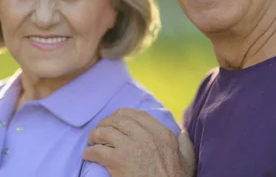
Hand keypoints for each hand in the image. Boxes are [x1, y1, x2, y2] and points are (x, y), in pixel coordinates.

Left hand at [82, 109, 196, 176]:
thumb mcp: (187, 161)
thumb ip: (185, 144)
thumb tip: (183, 132)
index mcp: (162, 134)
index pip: (137, 115)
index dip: (123, 114)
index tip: (116, 118)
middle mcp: (145, 136)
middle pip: (119, 120)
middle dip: (106, 122)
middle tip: (100, 129)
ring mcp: (130, 147)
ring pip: (105, 132)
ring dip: (95, 135)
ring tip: (92, 141)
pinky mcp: (117, 161)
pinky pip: (97, 150)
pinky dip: (89, 152)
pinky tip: (88, 155)